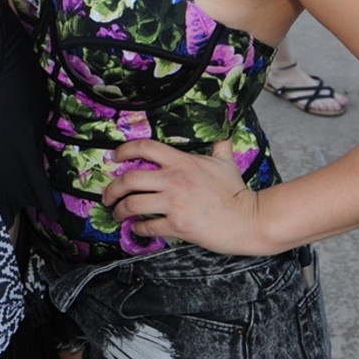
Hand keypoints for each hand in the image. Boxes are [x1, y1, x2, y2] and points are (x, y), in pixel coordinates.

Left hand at [101, 139, 270, 255]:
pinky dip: (138, 229)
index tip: (114, 157)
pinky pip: (148, 226)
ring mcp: (174, 203)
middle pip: (129, 179)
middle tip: (107, 195)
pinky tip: (137, 229)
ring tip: (117, 214)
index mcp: (182, 161)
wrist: (250, 219)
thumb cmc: (237, 191)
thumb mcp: (226, 162)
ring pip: (133, 204)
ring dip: (120, 210)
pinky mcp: (178, 225)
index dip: (124, 150)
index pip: (145, 147)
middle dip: (112, 188)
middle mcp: (174, 180)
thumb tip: (223, 130)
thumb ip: (219, 144)